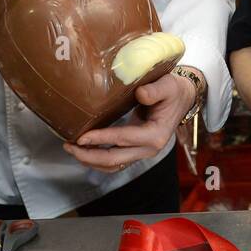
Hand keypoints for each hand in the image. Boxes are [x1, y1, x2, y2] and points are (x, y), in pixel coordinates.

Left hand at [64, 72, 196, 171]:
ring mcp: (142, 152)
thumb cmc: (173, 91)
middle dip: (89, 155)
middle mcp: (149, 148)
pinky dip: (97, 160)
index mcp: (156, 134)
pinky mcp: (136, 151)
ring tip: (71, 149)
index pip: (123, 139)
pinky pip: (115, 161)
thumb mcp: (168, 85)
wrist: (182, 99)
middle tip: (69, 146)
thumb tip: (139, 93)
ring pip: (113, 165)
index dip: (102, 139)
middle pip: (115, 159)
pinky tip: (84, 151)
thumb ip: (155, 90)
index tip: (82, 137)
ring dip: (91, 160)